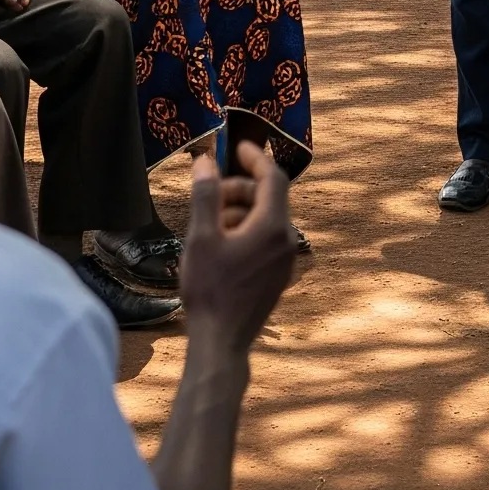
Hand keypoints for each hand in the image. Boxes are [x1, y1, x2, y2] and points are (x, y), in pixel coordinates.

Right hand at [178, 144, 296, 353]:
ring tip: (208, 227)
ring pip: (265, 220)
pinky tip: (219, 247)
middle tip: (209, 196)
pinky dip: (245, 232)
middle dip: (238, 190)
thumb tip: (205, 161)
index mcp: (273, 227)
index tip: (238, 147)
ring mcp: (286, 260)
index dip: (256, 158)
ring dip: (239, 213)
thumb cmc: (209, 289)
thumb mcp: (201, 237)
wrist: (221, 342)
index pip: (273, 178)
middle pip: (267, 199)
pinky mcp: (278, 276)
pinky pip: (266, 240)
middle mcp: (287, 240)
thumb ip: (206, 195)